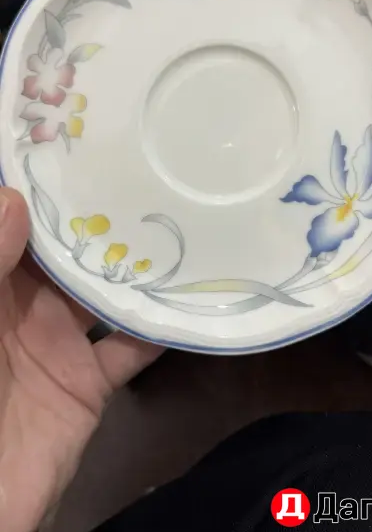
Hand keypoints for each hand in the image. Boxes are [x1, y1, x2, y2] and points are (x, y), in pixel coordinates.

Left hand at [0, 188, 163, 531]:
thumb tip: (16, 200)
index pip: (17, 224)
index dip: (42, 189)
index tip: (80, 147)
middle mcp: (23, 306)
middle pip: (67, 253)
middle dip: (100, 216)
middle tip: (145, 171)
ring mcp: (58, 343)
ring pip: (104, 293)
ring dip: (136, 264)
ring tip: (178, 217)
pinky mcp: (87, 384)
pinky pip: (131, 351)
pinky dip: (161, 328)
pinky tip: (193, 296)